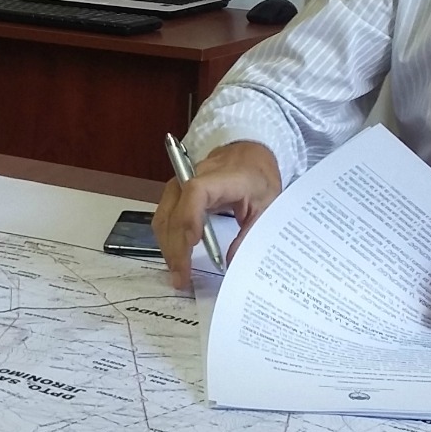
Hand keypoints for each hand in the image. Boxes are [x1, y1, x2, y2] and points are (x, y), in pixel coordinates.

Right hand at [155, 140, 281, 289]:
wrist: (248, 154)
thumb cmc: (258, 178)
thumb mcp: (266, 205)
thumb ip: (250, 233)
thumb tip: (231, 263)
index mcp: (222, 176)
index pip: (196, 192)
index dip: (190, 218)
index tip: (192, 245)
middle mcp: (193, 177)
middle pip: (175, 211)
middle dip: (176, 247)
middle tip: (182, 277)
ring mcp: (180, 184)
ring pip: (163, 217)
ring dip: (167, 246)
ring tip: (177, 273)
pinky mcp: (175, 193)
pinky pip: (164, 217)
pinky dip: (166, 238)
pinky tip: (175, 257)